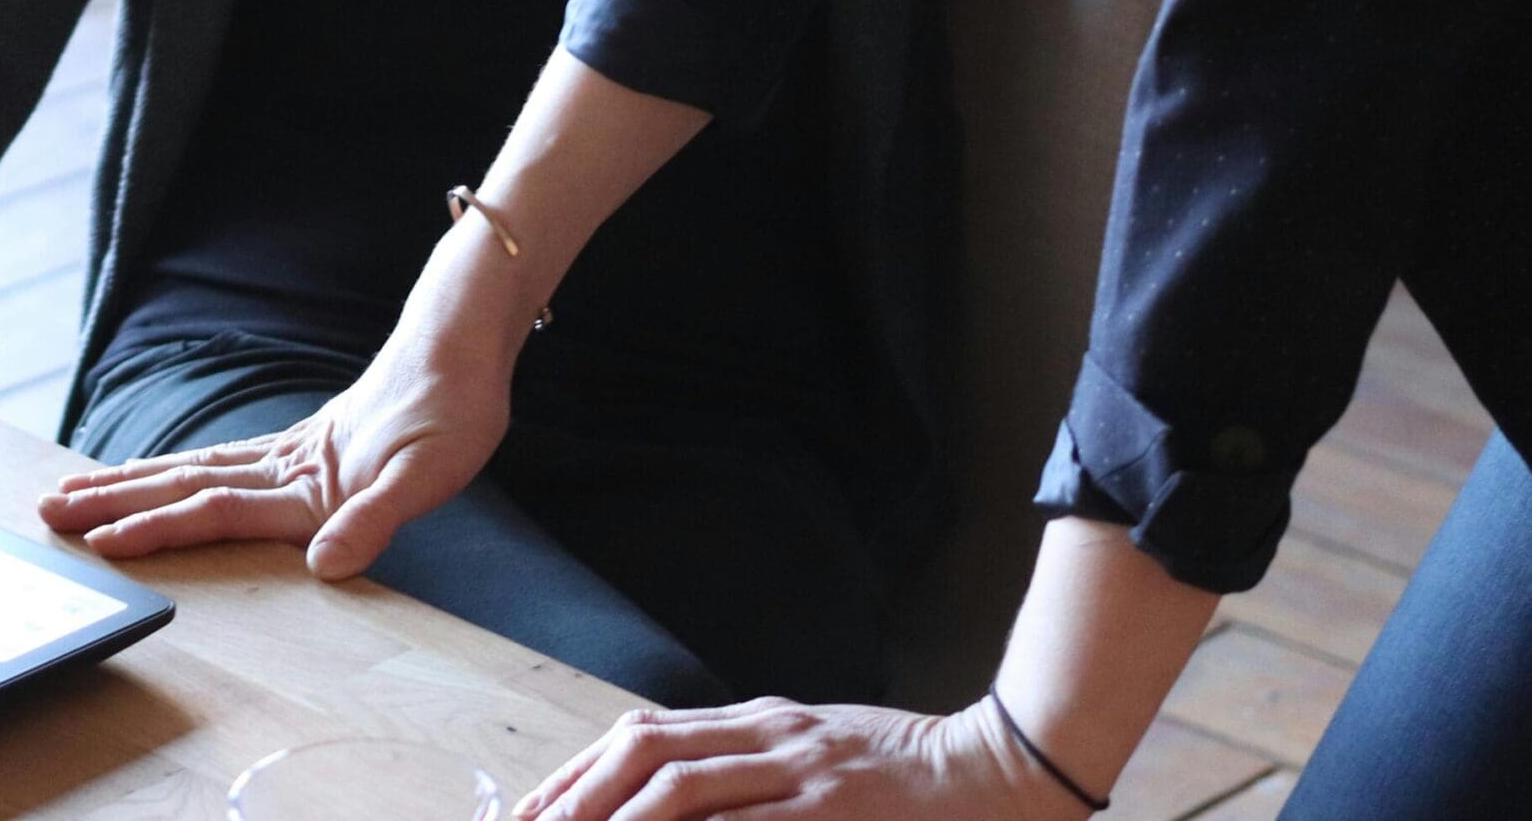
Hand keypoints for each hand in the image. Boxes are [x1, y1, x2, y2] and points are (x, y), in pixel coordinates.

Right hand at [34, 334, 509, 579]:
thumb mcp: (426, 476)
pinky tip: (164, 473)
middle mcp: (286, 464)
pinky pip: (222, 462)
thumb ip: (373, 520)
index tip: (102, 543)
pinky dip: (179, 469)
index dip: (158, 529)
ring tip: (79, 490)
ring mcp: (290, 451)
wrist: (461, 348)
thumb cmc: (451, 414)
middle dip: (115, 501)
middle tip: (50, 511)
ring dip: (134, 482)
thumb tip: (327, 567)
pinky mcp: (303, 445)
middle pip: (184, 484)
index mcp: (306, 482)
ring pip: (193, 469)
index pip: (216, 509)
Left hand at [515, 697, 1085, 820]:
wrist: (997, 769)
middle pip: (646, 749)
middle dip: (580, 792)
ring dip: (619, 816)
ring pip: (684, 784)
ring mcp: (800, 771)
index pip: (643, 735)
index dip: (581, 771)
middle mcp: (769, 735)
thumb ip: (751, 771)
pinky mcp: (833, 809)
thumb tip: (674, 790)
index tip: (534, 811)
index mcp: (759, 720)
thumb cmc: (904, 772)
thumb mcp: (817, 755)